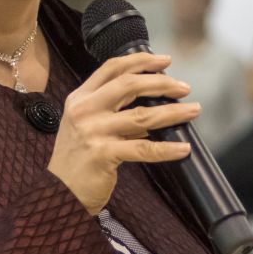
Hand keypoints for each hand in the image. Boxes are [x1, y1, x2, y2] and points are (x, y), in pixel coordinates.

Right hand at [47, 52, 197, 214]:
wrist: (58, 193)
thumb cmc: (77, 160)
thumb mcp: (86, 126)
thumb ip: (113, 111)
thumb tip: (152, 104)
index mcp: (80, 98)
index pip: (112, 68)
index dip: (141, 60)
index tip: (165, 61)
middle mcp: (85, 110)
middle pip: (129, 85)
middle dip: (162, 83)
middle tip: (184, 88)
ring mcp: (93, 131)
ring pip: (143, 116)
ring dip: (173, 112)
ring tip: (194, 110)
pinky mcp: (103, 154)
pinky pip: (144, 148)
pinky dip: (167, 148)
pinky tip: (183, 148)